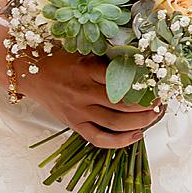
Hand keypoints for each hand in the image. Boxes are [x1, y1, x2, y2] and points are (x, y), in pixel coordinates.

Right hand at [16, 47, 163, 149]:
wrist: (31, 73)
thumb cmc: (61, 60)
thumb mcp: (85, 51)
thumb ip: (108, 59)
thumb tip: (141, 64)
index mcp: (87, 69)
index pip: (123, 80)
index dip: (145, 84)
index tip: (157, 83)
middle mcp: (83, 92)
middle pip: (124, 104)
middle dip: (148, 106)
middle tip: (160, 102)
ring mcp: (79, 111)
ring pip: (116, 123)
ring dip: (141, 122)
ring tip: (153, 116)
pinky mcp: (74, 124)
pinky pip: (100, 139)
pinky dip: (120, 141)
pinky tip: (136, 135)